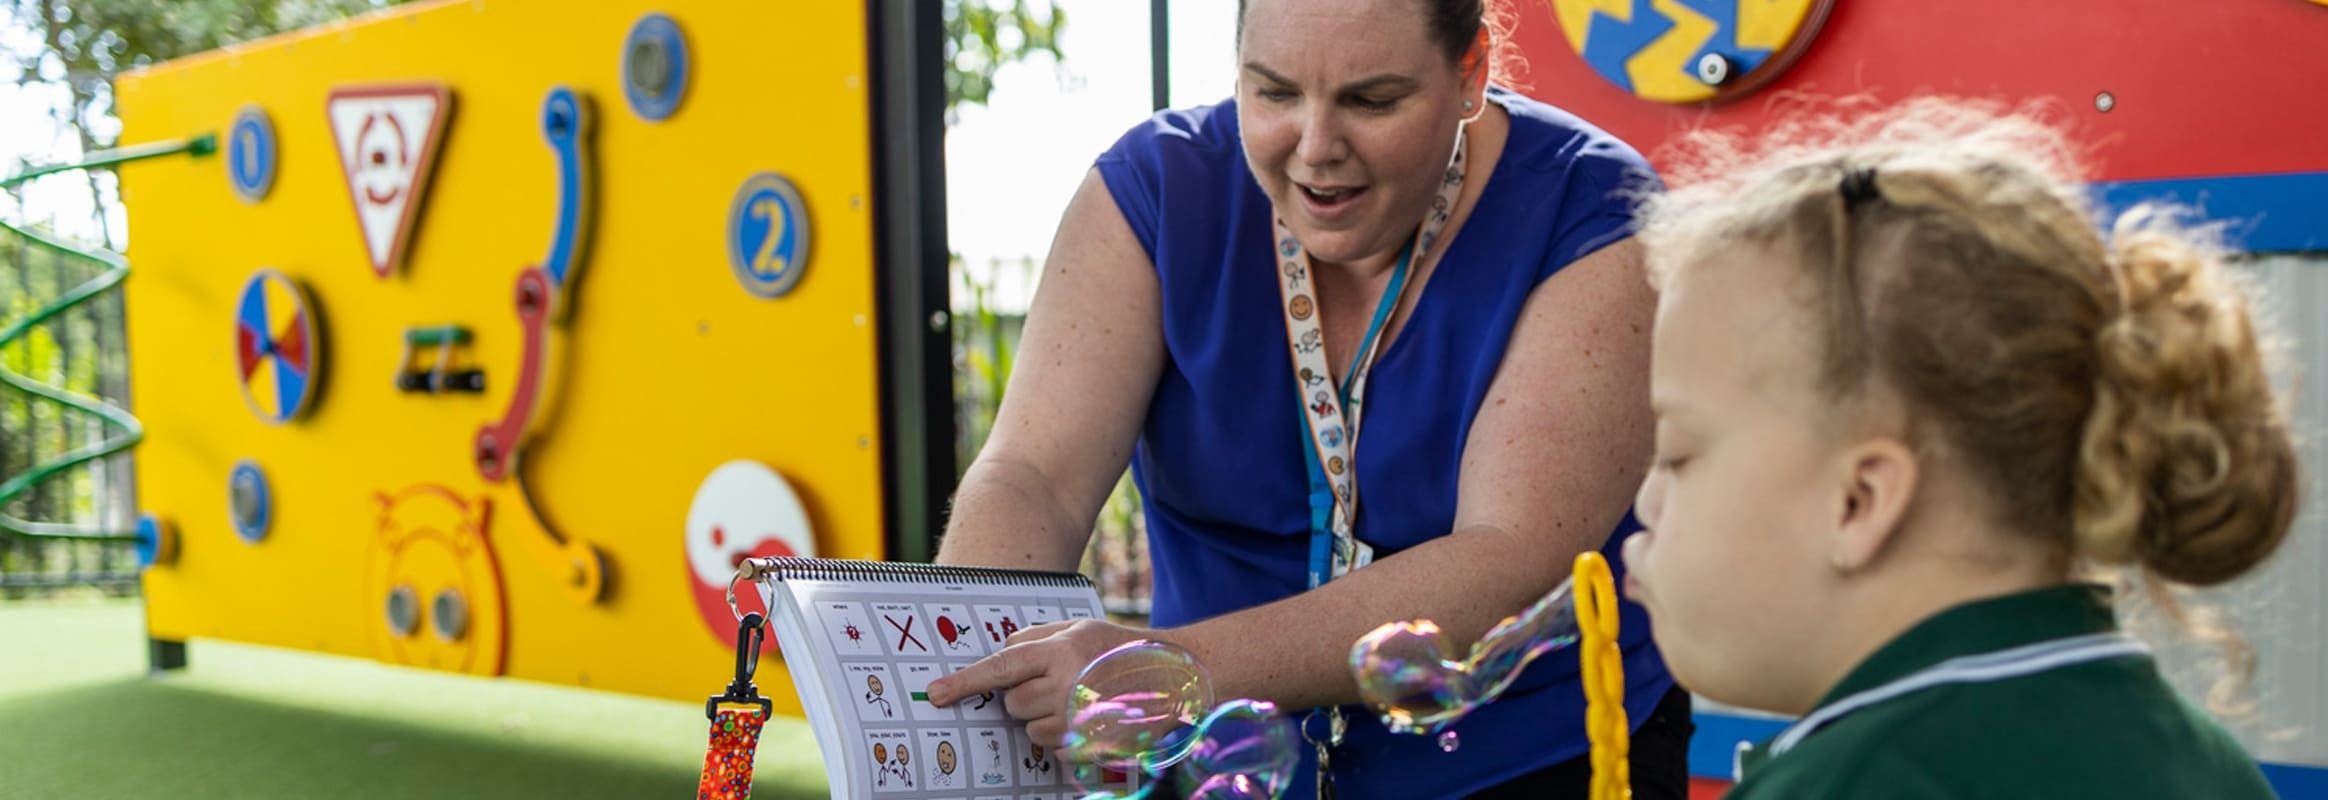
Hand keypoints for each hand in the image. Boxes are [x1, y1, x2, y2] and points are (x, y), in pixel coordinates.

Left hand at [926, 618, 1150, 746]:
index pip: (1002, 666)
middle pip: (1013, 702)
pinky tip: (1086, 716)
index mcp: (1062, 651)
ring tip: (1078, 698)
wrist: (1173, 676)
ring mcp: (1079, 720)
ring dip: (1044, 717)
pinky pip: (1052, 746)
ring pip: (1030, 727)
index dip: (964, 681)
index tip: (934, 694)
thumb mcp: (1079, 628)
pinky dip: (1062, 735)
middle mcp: (1068, 686)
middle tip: (1058, 682)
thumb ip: (1035, 638)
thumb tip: (999, 655)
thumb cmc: (1119, 649)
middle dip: (1025, 695)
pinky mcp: (1089, 745)